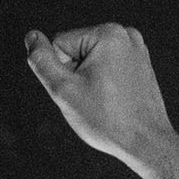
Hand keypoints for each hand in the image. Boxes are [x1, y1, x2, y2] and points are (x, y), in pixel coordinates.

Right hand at [24, 22, 174, 166]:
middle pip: (77, 52)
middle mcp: (126, 35)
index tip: (83, 92)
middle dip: (77, 76)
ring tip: (107, 101)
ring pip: (91, 62)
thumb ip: (41, 60)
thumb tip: (32, 37)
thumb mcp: (63, 90)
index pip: (60, 45)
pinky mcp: (141, 64)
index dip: (63, 73)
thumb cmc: (108, 120)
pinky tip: (117, 101)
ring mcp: (136, 49)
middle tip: (95, 100)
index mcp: (108, 33)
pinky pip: (108, 69)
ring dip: (90, 82)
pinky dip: (106, 85)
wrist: (147, 144)